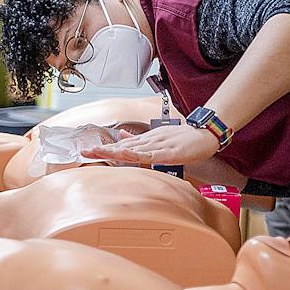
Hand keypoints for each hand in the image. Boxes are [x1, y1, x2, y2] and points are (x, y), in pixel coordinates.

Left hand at [85, 124, 220, 166]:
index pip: (121, 145)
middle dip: (103, 150)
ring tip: (98, 152)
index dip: (104, 148)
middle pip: (122, 147)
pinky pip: (149, 154)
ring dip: (115, 151)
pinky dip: (136, 154)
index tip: (88, 151)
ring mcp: (157, 146)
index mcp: (146, 140)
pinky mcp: (167, 152)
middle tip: (85, 151)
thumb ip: (139, 140)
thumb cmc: (183, 138)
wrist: (204, 134)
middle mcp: (148, 141)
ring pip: (132, 149)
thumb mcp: (158, 138)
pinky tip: (125, 153)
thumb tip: (121, 136)